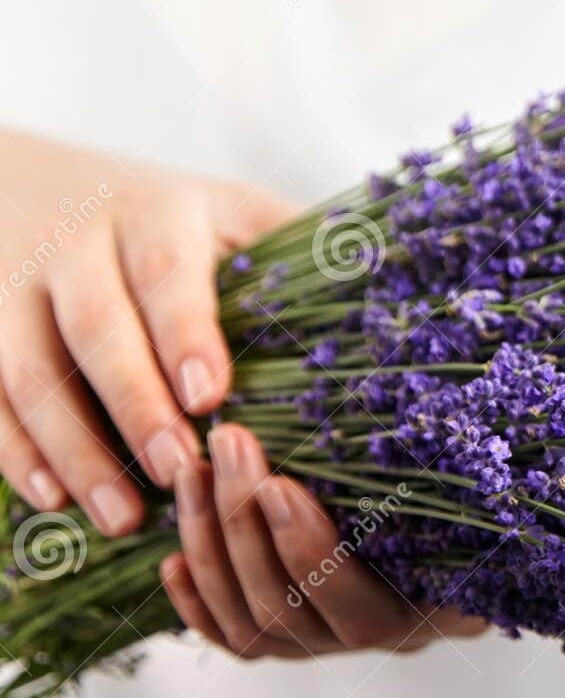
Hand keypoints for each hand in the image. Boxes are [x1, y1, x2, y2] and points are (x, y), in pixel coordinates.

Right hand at [0, 129, 295, 533]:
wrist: (30, 180)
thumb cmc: (174, 218)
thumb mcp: (235, 214)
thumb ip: (297, 250)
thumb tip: (393, 292)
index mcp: (158, 214)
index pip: (168, 275)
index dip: (187, 333)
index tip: (212, 395)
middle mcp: (78, 243)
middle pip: (96, 328)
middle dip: (133, 404)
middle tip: (176, 471)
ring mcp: (16, 285)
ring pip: (28, 369)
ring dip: (73, 447)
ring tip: (122, 517)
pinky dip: (16, 450)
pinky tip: (53, 502)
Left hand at [161, 424, 486, 658]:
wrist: (472, 549)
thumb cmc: (472, 507)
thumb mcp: (468, 490)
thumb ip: (441, 466)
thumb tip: (416, 402)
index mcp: (421, 610)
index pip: (351, 600)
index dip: (307, 548)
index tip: (279, 484)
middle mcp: (369, 637)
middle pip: (283, 605)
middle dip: (243, 522)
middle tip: (228, 445)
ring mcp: (323, 646)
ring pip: (249, 623)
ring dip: (210, 546)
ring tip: (192, 475)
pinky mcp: (288, 644)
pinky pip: (233, 639)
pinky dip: (197, 603)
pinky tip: (172, 560)